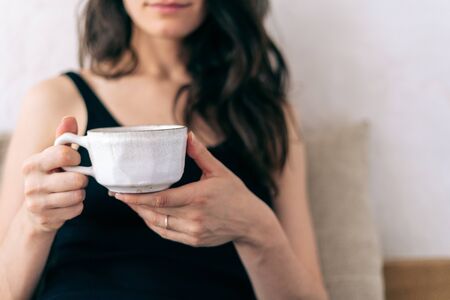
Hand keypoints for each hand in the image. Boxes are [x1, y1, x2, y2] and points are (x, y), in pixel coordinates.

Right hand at [22, 117, 87, 232]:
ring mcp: (37, 203)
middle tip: (75, 179)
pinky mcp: (47, 218)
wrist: (36, 210)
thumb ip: (64, 139)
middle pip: (76, 179)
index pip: (64, 155)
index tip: (74, 161)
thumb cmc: (50, 177)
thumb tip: (69, 118)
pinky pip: (77, 209)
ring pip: (78, 195)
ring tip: (72, 191)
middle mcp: (31, 183)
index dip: (76, 159)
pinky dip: (77, 206)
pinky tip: (68, 203)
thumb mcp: (54, 157)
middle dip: (82, 179)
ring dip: (80, 193)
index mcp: (33, 164)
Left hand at [115, 132, 272, 246]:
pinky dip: (154, 224)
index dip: (137, 197)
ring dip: (141, 214)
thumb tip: (187, 134)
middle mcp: (193, 217)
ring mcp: (193, 231)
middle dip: (134, 204)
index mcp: (198, 197)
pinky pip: (166, 234)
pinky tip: (147, 215)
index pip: (161, 199)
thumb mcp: (220, 171)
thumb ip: (201, 154)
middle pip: (154, 212)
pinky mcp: (193, 240)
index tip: (120, 192)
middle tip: (118, 194)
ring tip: (131, 203)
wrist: (250, 222)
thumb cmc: (235, 193)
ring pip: (158, 225)